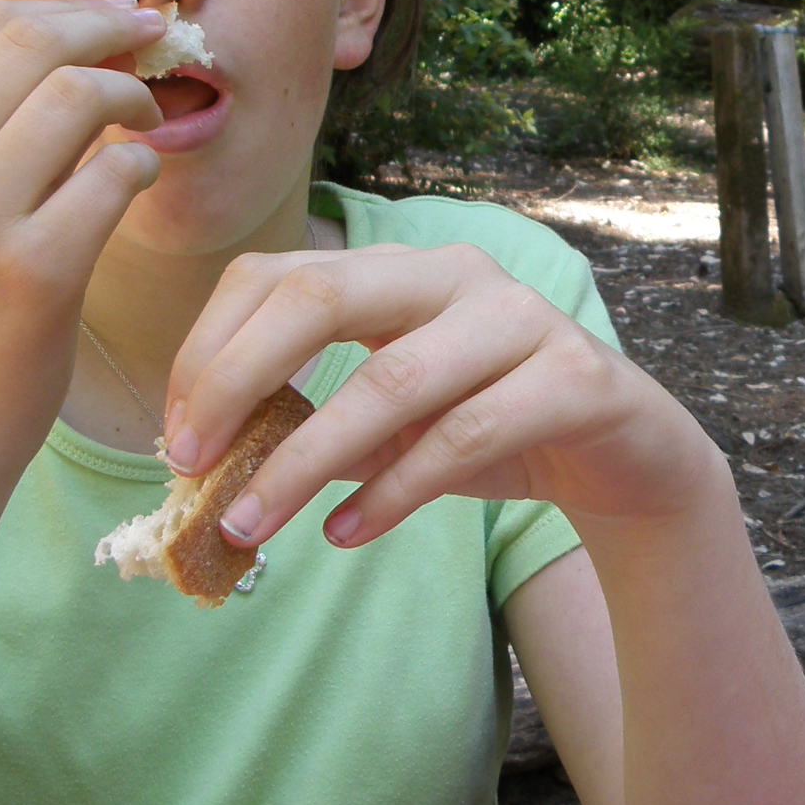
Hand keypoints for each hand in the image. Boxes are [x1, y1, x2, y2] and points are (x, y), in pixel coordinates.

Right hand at [0, 0, 167, 490]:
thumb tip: (70, 37)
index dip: (72, 8)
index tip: (122, 19)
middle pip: (37, 41)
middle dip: (114, 30)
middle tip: (158, 45)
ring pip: (80, 95)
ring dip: (136, 98)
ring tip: (148, 122)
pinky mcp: (33, 270)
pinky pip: (115, 174)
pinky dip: (144, 164)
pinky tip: (140, 180)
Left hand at [163, 242, 725, 545]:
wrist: (630, 459)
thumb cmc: (496, 433)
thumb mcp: (392, 431)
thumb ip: (315, 432)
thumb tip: (205, 473)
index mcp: (402, 270)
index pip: (280, 273)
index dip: (211, 348)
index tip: (175, 436)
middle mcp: (457, 274)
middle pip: (324, 293)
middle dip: (237, 378)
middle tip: (189, 464)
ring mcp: (522, 319)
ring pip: (392, 378)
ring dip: (306, 461)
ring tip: (251, 526)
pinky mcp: (574, 377)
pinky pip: (466, 435)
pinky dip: (394, 492)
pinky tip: (345, 534)